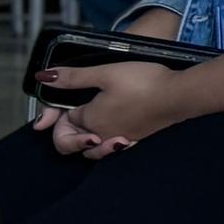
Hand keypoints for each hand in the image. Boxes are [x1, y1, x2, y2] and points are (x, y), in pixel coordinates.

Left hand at [37, 54, 197, 152]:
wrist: (180, 95)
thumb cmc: (144, 82)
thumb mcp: (105, 73)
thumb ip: (72, 77)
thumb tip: (43, 77)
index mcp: (90, 120)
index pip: (62, 124)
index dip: (57, 113)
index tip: (64, 99)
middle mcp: (102, 135)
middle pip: (72, 143)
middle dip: (67, 134)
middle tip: (72, 114)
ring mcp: (121, 139)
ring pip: (92, 150)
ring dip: (87, 142)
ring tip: (92, 127)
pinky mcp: (137, 139)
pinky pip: (112, 148)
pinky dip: (107, 144)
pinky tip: (114, 133)